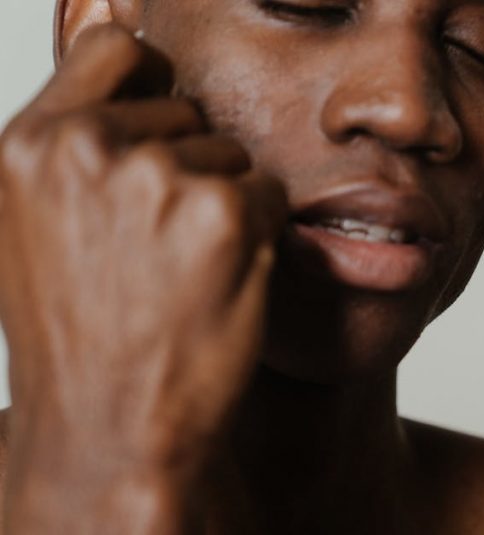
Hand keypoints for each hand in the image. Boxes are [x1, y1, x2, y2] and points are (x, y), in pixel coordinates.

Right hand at [0, 25, 285, 530]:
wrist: (114, 426)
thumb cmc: (82, 330)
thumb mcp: (37, 220)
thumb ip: (74, 127)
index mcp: (30, 144)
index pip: (118, 50)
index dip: (152, 87)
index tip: (160, 136)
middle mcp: (86, 148)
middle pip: (188, 110)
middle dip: (190, 166)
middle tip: (158, 246)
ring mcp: (156, 177)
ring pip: (232, 154)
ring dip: (223, 204)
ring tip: (180, 272)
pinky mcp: (223, 212)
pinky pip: (268, 194)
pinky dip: (258, 235)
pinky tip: (217, 282)